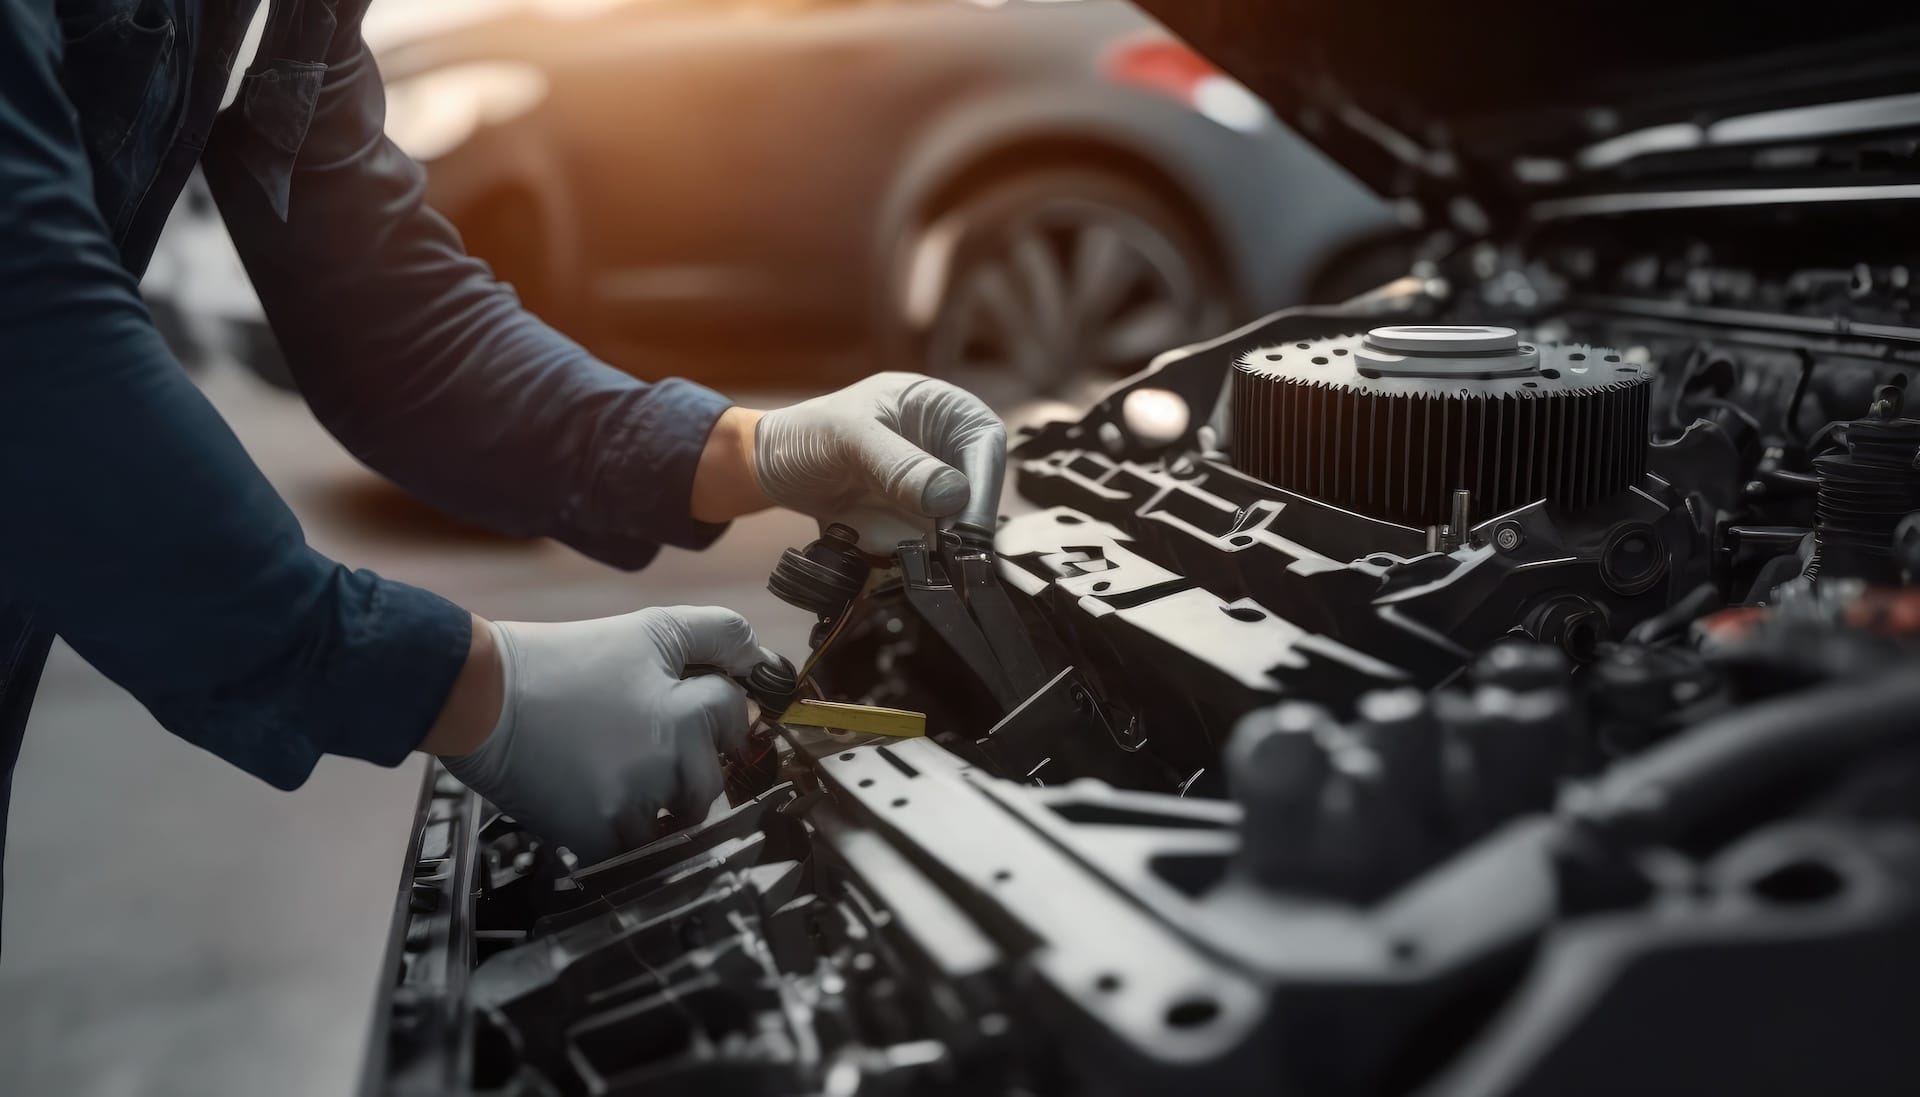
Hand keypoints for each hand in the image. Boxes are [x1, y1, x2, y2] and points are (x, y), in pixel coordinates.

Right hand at [436, 606, 762, 863]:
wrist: (480, 697)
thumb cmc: (563, 662)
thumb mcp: (649, 630)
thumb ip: (717, 635)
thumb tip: (765, 660)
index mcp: (684, 711)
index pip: (734, 716)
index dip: (713, 707)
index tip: (683, 707)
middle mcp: (666, 763)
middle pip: (713, 779)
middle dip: (690, 762)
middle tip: (644, 742)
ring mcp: (633, 806)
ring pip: (679, 819)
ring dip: (662, 803)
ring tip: (619, 770)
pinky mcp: (597, 838)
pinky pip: (639, 852)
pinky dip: (627, 834)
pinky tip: (600, 800)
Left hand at [692, 373, 1006, 552]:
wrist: (772, 469)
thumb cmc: (806, 434)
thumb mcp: (848, 438)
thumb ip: (898, 464)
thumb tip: (951, 495)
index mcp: (941, 408)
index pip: (984, 444)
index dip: (982, 486)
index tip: (967, 528)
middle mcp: (946, 449)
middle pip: (980, 492)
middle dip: (963, 528)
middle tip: (943, 560)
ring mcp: (933, 490)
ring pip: (959, 527)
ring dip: (939, 551)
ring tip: (907, 559)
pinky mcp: (916, 524)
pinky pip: (930, 548)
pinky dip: (916, 561)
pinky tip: (894, 563)